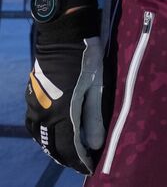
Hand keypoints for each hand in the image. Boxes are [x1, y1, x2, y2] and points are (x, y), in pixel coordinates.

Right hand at [25, 7, 104, 172]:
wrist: (63, 38)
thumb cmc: (85, 61)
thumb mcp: (96, 88)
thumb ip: (95, 118)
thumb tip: (96, 144)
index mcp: (60, 114)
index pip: (68, 146)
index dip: (79, 159)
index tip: (90, 167)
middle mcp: (43, 114)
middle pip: (52, 145)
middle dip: (67, 156)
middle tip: (82, 161)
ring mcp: (34, 106)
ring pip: (41, 135)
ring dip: (54, 146)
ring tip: (70, 151)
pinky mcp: (31, 98)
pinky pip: (35, 124)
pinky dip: (45, 134)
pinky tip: (56, 132)